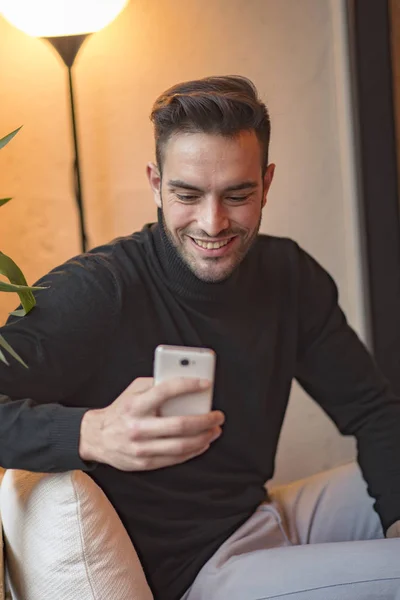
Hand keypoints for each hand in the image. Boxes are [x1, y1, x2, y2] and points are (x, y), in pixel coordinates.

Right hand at [79, 377, 224, 470]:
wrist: (96, 438)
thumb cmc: (121, 410)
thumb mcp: (133, 391)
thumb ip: (156, 385)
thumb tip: (186, 382)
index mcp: (135, 405)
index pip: (166, 391)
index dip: (188, 385)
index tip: (206, 383)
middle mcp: (138, 427)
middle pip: (180, 425)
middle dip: (205, 420)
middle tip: (218, 415)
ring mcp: (141, 448)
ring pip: (181, 445)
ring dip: (204, 438)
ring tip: (215, 430)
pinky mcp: (145, 463)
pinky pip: (175, 459)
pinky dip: (193, 451)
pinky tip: (203, 442)